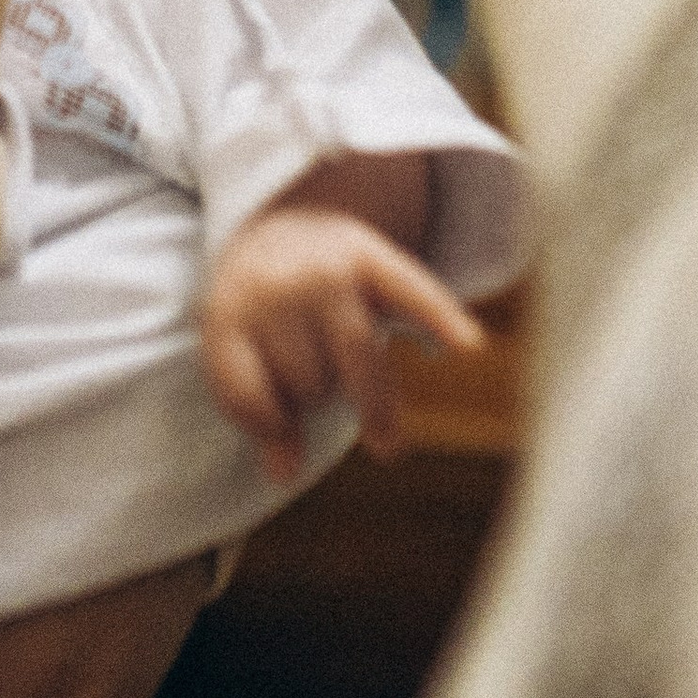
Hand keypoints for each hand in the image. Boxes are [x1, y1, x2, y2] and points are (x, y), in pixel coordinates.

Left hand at [199, 204, 482, 486]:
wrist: (276, 224)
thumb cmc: (258, 315)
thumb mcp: (237, 357)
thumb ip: (261, 416)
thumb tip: (285, 473)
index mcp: (228, 312)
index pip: (251, 397)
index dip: (269, 421)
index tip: (279, 423)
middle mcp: (275, 285)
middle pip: (312, 382)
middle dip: (317, 392)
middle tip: (312, 370)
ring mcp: (326, 269)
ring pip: (359, 358)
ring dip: (367, 393)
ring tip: (366, 401)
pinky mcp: (373, 257)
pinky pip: (413, 294)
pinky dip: (442, 320)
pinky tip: (468, 347)